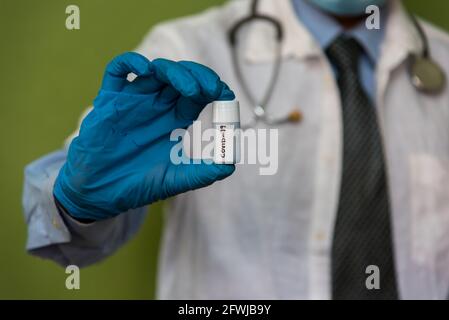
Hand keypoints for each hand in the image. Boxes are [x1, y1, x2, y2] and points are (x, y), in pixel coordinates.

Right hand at [54, 52, 234, 219]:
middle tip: (211, 88)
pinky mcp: (110, 100)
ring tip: (188, 88)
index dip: (213, 89)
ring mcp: (134, 100)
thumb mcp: (174, 180)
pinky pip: (117, 71)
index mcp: (175, 119)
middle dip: (199, 77)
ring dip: (174, 71)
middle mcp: (157, 105)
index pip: (198, 94)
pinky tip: (145, 69)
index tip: (224, 95)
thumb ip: (201, 173)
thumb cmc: (138, 184)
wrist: (100, 193)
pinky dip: (130, 63)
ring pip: (156, 70)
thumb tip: (229, 165)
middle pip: (181, 77)